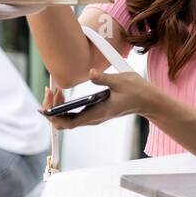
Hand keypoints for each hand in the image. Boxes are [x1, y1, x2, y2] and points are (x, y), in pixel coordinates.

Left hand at [40, 68, 155, 130]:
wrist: (148, 100)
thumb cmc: (136, 91)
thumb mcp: (120, 81)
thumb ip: (104, 79)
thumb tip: (91, 73)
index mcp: (98, 113)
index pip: (69, 123)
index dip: (54, 117)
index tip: (46, 106)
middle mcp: (94, 118)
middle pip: (65, 122)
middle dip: (52, 110)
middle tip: (50, 92)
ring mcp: (94, 116)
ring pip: (69, 119)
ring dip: (57, 108)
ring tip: (53, 92)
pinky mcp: (96, 111)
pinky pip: (75, 114)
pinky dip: (65, 107)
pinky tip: (62, 95)